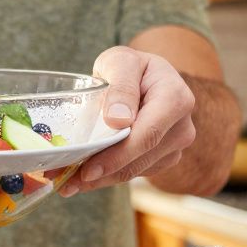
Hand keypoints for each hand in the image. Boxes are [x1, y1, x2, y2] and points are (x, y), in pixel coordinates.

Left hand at [60, 46, 195, 196]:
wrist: (144, 77)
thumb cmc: (131, 67)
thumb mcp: (121, 62)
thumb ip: (121, 87)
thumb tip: (118, 120)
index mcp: (175, 99)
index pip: (147, 135)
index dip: (117, 156)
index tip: (88, 170)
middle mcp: (181, 127)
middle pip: (140, 159)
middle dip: (101, 174)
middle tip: (66, 183)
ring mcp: (174, 146)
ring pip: (134, 171)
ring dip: (100, 180)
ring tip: (66, 182)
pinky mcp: (162, 159)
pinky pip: (133, 172)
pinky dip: (107, 176)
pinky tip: (82, 177)